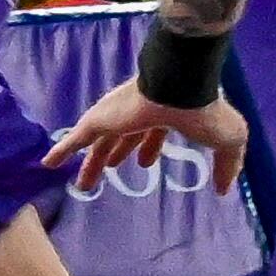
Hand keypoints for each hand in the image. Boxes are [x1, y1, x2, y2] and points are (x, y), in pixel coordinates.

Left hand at [47, 76, 250, 193]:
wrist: (181, 86)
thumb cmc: (205, 112)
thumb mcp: (227, 143)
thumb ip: (227, 166)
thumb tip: (224, 189)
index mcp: (166, 116)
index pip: (153, 134)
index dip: (149, 149)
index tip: (145, 163)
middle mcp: (138, 114)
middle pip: (122, 138)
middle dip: (116, 155)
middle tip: (111, 170)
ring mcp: (116, 116)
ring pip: (98, 143)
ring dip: (92, 164)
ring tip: (84, 184)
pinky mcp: (99, 119)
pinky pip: (74, 139)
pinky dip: (61, 151)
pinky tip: (48, 165)